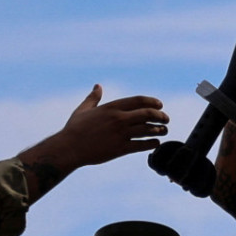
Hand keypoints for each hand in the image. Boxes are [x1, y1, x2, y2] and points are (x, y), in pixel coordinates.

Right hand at [18, 85, 167, 200]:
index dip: (152, 102)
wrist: (69, 148)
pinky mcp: (120, 148)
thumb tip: (98, 86)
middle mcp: (119, 119)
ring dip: (159, 130)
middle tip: (166, 119)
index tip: (160, 105)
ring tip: (164, 131)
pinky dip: (152, 143)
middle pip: (148, 114)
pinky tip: (156, 143)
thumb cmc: (74, 129)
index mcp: (112, 107)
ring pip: (147, 130)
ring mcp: (120, 134)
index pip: (139, 101)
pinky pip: (142, 145)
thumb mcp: (83, 109)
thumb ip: (93, 98)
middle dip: (161, 116)